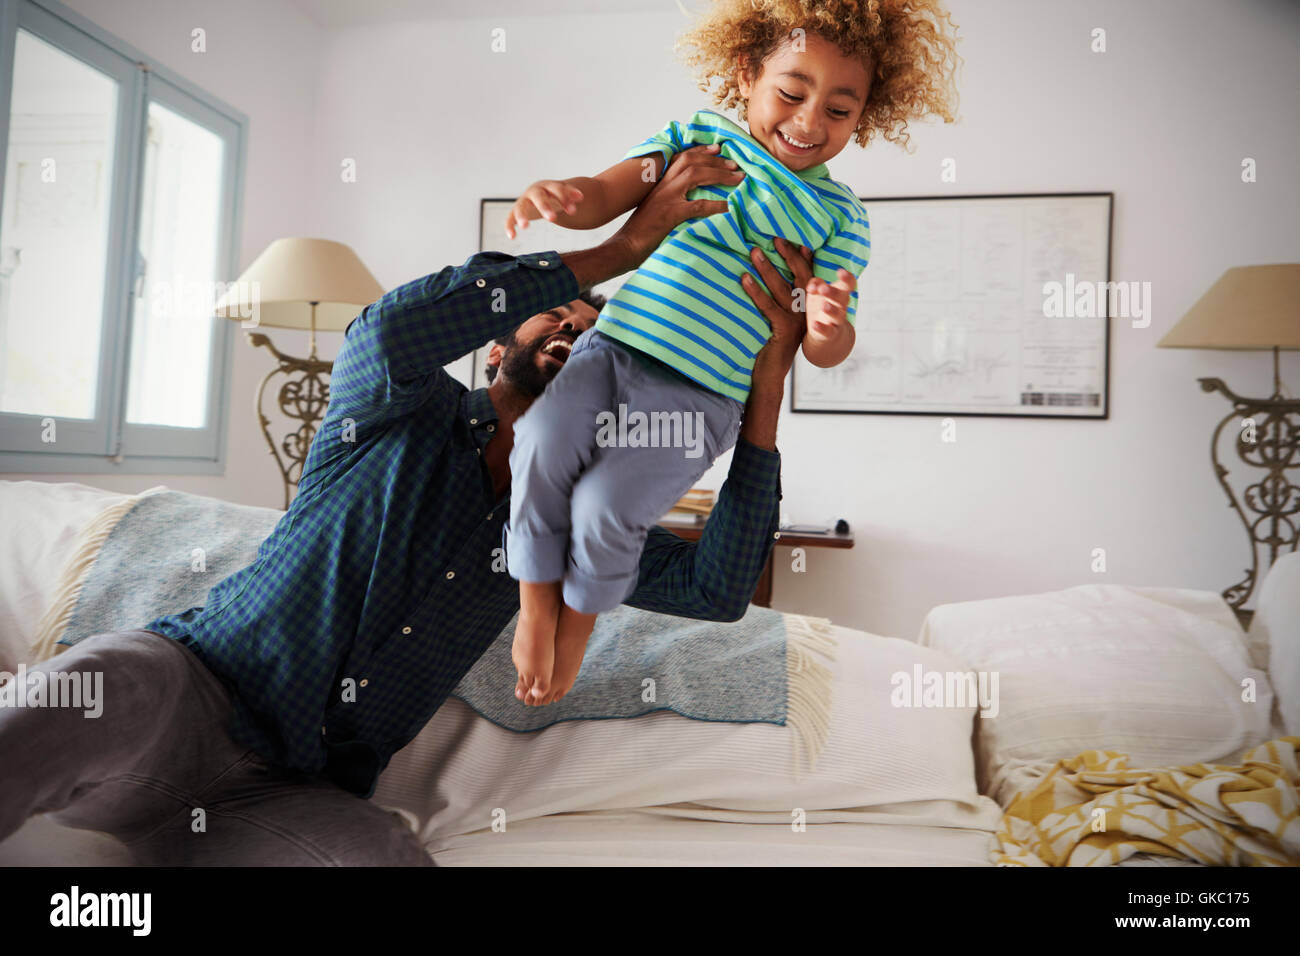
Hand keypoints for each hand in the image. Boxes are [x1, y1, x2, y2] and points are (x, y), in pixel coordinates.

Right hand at [504, 180, 584, 239]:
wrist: (540, 193)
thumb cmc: (553, 195)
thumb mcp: (563, 194)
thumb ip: (570, 195)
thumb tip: (580, 197)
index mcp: (548, 186)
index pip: (556, 189)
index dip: (564, 199)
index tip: (573, 211)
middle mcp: (534, 192)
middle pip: (538, 197)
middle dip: (544, 206)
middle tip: (552, 218)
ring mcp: (523, 201)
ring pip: (521, 207)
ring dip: (522, 216)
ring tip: (525, 226)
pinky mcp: (515, 212)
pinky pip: (509, 218)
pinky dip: (509, 226)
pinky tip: (512, 236)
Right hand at [611, 144, 742, 264]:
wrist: (624, 247)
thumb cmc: (640, 233)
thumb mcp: (654, 210)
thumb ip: (668, 201)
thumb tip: (686, 202)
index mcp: (658, 184)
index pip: (680, 158)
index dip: (700, 151)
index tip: (717, 148)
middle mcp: (662, 186)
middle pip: (690, 161)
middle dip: (715, 160)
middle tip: (734, 164)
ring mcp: (666, 198)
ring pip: (695, 174)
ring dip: (719, 174)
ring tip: (738, 178)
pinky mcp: (671, 214)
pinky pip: (699, 205)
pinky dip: (717, 205)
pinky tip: (729, 207)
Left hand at [740, 237, 815, 379]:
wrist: (769, 376)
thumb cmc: (769, 345)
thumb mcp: (776, 320)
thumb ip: (777, 300)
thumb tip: (764, 273)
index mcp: (807, 308)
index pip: (808, 277)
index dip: (803, 258)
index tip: (796, 239)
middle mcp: (806, 313)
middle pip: (799, 278)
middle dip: (787, 256)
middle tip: (775, 237)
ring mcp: (797, 322)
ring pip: (782, 289)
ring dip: (767, 269)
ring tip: (754, 252)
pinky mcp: (784, 331)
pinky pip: (768, 307)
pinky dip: (756, 292)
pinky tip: (744, 279)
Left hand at [806, 268, 855, 340]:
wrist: (826, 336)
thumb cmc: (821, 308)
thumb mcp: (817, 293)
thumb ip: (815, 284)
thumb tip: (812, 286)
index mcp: (840, 293)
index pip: (849, 284)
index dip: (847, 278)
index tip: (840, 271)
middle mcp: (841, 306)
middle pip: (843, 298)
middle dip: (834, 293)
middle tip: (823, 288)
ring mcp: (836, 321)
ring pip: (837, 315)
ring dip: (831, 310)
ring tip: (824, 306)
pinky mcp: (829, 333)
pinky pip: (828, 331)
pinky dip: (821, 328)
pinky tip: (814, 324)